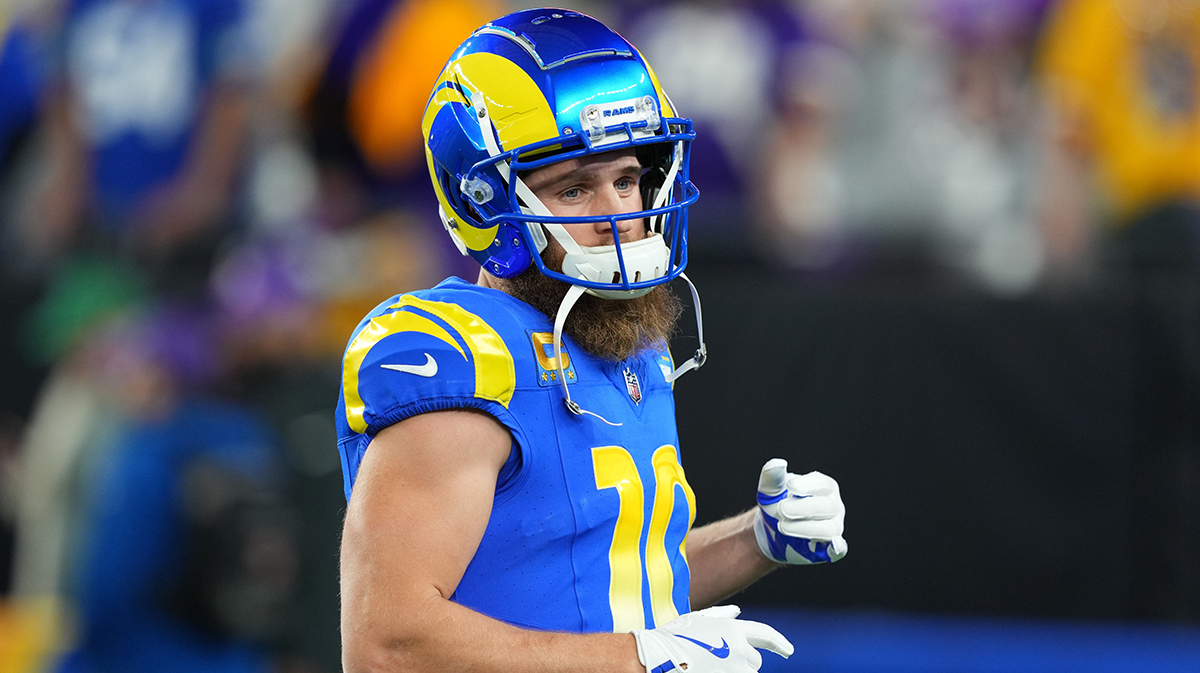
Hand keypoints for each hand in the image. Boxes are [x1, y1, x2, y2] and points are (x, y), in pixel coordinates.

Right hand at [633, 605, 791, 672]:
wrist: (659, 657)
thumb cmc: (675, 636)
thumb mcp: (699, 619)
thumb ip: (722, 615)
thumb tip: (738, 611)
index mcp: (734, 629)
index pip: (765, 634)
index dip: (779, 643)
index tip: (788, 651)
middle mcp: (739, 648)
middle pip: (755, 661)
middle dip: (743, 662)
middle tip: (718, 660)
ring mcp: (734, 669)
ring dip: (736, 672)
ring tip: (710, 666)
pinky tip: (709, 670)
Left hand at [753, 458, 846, 564]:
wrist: (770, 530)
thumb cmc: (775, 503)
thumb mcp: (770, 490)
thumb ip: (773, 477)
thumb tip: (777, 464)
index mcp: (824, 486)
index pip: (822, 484)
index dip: (808, 485)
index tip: (790, 487)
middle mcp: (833, 506)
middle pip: (827, 506)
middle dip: (804, 508)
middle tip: (781, 509)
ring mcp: (834, 527)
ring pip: (829, 529)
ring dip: (805, 528)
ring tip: (782, 526)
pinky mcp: (829, 547)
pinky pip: (838, 549)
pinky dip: (836, 547)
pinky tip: (833, 548)